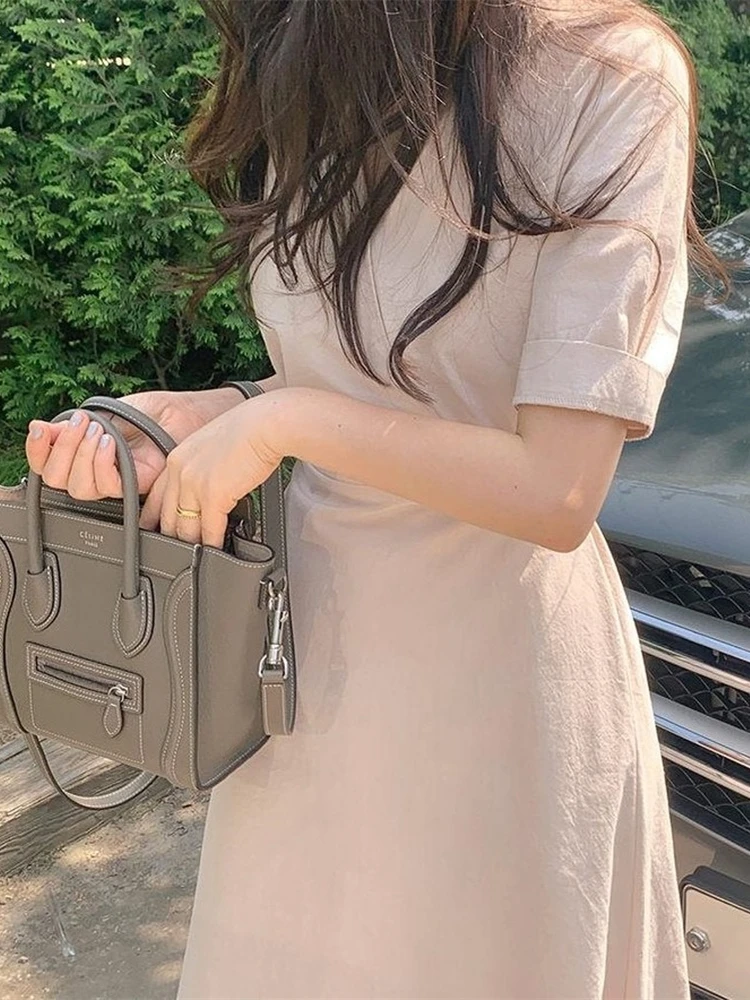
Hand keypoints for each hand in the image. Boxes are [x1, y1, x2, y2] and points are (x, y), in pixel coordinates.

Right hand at [25, 388, 244, 499]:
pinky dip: (102, 466)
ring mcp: (122, 479)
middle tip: (78, 426)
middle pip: (61, 481)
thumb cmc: (169, 410)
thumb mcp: (122, 408)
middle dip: (62, 451)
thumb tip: (50, 427)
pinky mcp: (141, 484)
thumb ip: (86, 421)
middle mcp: (105, 470)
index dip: (40, 452)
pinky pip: (109, 487)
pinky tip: (109, 444)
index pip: (54, 463)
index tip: (40, 430)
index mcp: (95, 452)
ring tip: (96, 433)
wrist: (200, 413)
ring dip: (81, 457)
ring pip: (82, 488)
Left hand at [139, 392, 286, 547]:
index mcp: (176, 458)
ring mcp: (194, 484)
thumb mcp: (212, 446)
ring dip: (191, 546)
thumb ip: (202, 468)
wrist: (265, 425)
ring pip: (184, 528)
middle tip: (174, 553)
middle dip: (170, 538)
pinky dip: (212, 545)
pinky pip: (208, 531)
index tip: (152, 530)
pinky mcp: (214, 496)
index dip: (152, 518)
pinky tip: (216, 552)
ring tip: (195, 559)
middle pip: (166, 517)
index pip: (156, 496)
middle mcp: (179, 471)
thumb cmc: (248, 431)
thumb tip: (210, 487)